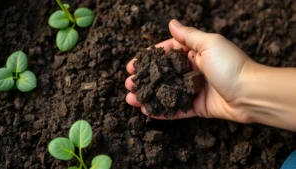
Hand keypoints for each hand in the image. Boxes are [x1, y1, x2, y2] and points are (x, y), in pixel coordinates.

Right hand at [125, 19, 253, 122]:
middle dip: (145, 79)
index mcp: (195, 53)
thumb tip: (171, 22)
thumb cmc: (230, 65)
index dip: (149, 59)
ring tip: (131, 97)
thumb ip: (188, 35)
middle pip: (163, 75)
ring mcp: (194, 90)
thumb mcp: (209, 43)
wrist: (251, 94)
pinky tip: (146, 111)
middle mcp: (192, 71)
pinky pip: (176, 109)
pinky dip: (162, 111)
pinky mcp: (197, 107)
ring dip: (149, 95)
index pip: (167, 54)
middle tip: (129, 83)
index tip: (133, 64)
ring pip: (166, 93)